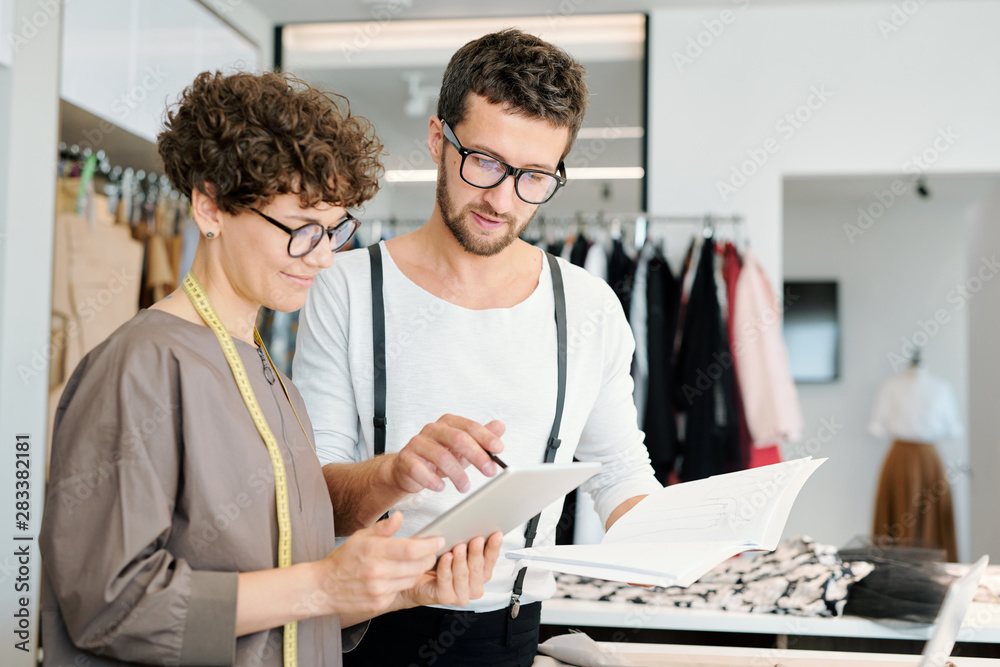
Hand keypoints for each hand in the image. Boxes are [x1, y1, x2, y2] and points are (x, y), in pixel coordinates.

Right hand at [314, 512, 442, 616]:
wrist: (324, 587)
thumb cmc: (343, 560)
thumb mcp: (360, 537)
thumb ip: (383, 528)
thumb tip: (400, 517)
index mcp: (374, 551)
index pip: (411, 549)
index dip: (429, 545)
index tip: (438, 540)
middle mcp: (378, 572)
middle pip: (417, 565)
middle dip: (428, 558)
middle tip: (428, 551)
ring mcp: (379, 590)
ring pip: (412, 579)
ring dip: (417, 570)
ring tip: (413, 562)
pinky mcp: (379, 603)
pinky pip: (401, 591)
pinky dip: (403, 583)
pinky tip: (397, 576)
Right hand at [390, 415, 504, 493]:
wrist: (409, 468)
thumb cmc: (439, 456)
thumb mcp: (463, 448)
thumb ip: (481, 436)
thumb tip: (500, 426)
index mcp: (448, 423)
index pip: (469, 427)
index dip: (485, 437)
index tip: (499, 449)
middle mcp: (432, 429)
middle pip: (458, 439)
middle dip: (477, 456)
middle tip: (490, 471)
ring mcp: (417, 443)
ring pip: (441, 456)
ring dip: (457, 474)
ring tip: (465, 487)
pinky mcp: (405, 459)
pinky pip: (419, 469)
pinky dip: (432, 480)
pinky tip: (440, 487)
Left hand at [400, 531, 503, 608]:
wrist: (416, 579)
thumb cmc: (438, 562)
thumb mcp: (457, 549)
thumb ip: (468, 543)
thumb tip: (475, 526)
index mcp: (481, 574)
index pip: (491, 560)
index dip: (494, 547)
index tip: (496, 534)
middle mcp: (474, 586)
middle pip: (478, 568)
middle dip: (477, 552)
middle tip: (476, 538)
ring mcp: (461, 594)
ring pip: (463, 575)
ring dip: (461, 560)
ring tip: (459, 546)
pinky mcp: (446, 598)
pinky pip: (446, 581)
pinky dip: (446, 568)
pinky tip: (446, 557)